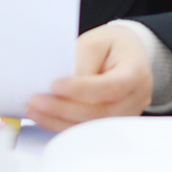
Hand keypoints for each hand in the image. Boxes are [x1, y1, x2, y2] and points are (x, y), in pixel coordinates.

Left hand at [25, 23, 153, 131]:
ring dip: (60, 121)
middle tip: (37, 101)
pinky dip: (64, 125)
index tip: (55, 85)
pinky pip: (88, 130)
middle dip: (65, 108)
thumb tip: (61, 89)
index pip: (111, 87)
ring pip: (92, 126)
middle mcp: (136, 98)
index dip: (82, 89)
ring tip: (35, 110)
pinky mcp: (113, 124)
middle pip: (101, 112)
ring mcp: (127, 115)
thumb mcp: (95, 42)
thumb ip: (81, 62)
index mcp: (136, 71)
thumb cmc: (111, 45)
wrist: (128, 53)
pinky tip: (46, 118)